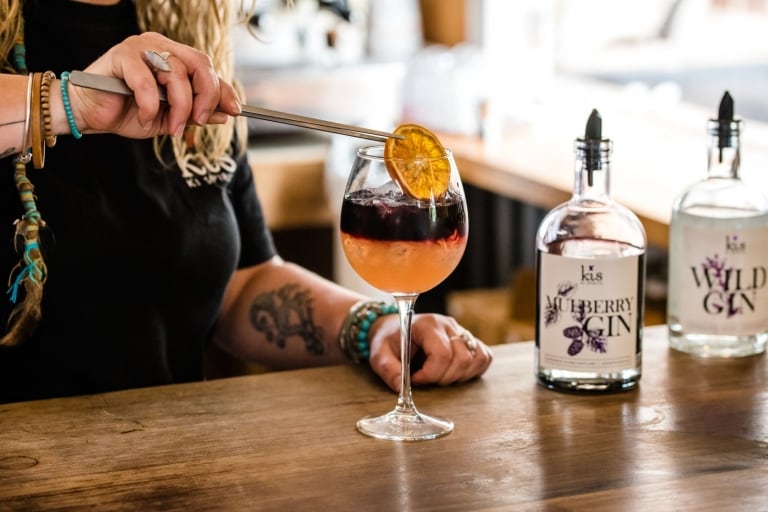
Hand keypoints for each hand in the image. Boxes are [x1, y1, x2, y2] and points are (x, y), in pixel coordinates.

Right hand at [66, 32, 240, 138]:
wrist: (91, 114)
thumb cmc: (128, 112)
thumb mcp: (169, 117)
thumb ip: (195, 113)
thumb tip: (224, 115)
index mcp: (175, 57)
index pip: (207, 69)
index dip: (224, 89)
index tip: (235, 110)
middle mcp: (161, 46)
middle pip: (200, 64)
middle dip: (206, 97)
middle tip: (200, 121)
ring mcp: (141, 47)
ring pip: (177, 74)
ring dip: (179, 107)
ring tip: (171, 128)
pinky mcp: (121, 56)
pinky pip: (147, 83)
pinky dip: (150, 106)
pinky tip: (144, 117)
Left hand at [368, 313, 492, 391]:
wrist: (394, 329)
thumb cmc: (388, 341)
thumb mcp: (379, 354)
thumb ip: (388, 370)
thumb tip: (401, 387)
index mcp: (428, 325)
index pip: (442, 354)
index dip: (430, 374)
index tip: (415, 379)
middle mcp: (449, 325)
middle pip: (462, 359)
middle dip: (444, 378)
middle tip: (426, 379)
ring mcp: (462, 331)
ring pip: (476, 359)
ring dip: (459, 376)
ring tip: (439, 376)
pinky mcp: (469, 340)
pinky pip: (484, 357)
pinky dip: (472, 370)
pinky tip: (453, 373)